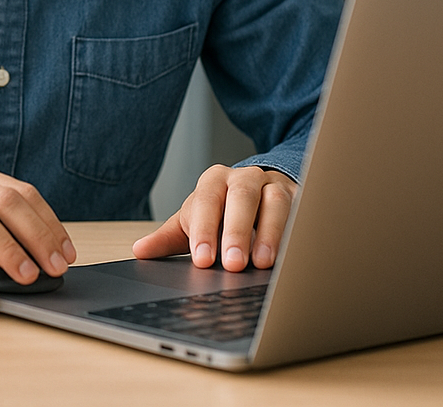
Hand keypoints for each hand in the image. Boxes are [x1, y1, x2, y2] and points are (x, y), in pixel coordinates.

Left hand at [131, 165, 295, 270]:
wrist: (257, 193)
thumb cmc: (221, 212)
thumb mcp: (194, 223)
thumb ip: (168, 238)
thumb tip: (140, 251)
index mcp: (213, 181)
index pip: (207, 201)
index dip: (204, 230)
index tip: (202, 260)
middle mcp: (245, 178)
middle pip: (241, 197)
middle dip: (237, 231)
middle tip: (232, 264)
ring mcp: (275, 186)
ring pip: (276, 201)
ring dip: (270, 233)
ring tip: (263, 263)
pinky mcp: (301, 198)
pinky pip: (302, 211)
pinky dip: (297, 232)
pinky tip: (292, 255)